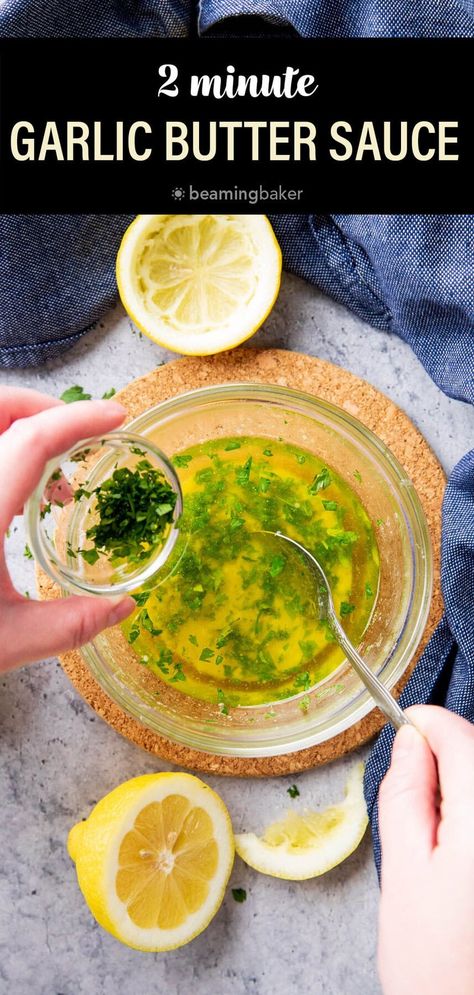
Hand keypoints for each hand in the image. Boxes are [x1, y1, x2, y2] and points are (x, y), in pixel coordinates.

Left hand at [0, 386, 134, 671]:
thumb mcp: (4, 643)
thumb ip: (70, 624)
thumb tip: (124, 607)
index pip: (30, 440)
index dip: (78, 419)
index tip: (116, 417)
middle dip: (43, 407)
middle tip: (81, 436)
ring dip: (20, 429)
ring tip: (54, 475)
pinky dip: (1, 453)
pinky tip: (17, 497)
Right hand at [378, 704, 473, 994]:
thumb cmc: (434, 964)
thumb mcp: (403, 872)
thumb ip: (406, 795)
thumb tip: (411, 739)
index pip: (462, 737)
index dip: (428, 724)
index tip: (405, 729)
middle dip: (449, 758)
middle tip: (417, 800)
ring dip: (466, 787)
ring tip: (442, 839)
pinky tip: (464, 852)